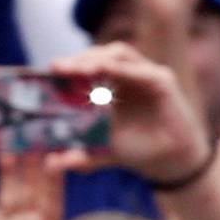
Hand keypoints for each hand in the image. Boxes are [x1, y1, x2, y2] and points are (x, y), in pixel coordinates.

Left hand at [47, 42, 211, 185]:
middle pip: (98, 56)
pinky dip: (122, 68)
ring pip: (118, 54)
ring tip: (81, 68)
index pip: (85, 67)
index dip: (68, 66)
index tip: (49, 72)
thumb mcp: (103, 154)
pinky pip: (140, 69)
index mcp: (107, 85)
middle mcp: (124, 75)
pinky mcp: (162, 81)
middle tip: (59, 68)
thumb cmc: (138, 151)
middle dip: (78, 60)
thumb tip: (50, 165)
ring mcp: (143, 75)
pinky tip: (106, 69)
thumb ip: (79, 157)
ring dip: (98, 58)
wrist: (170, 163)